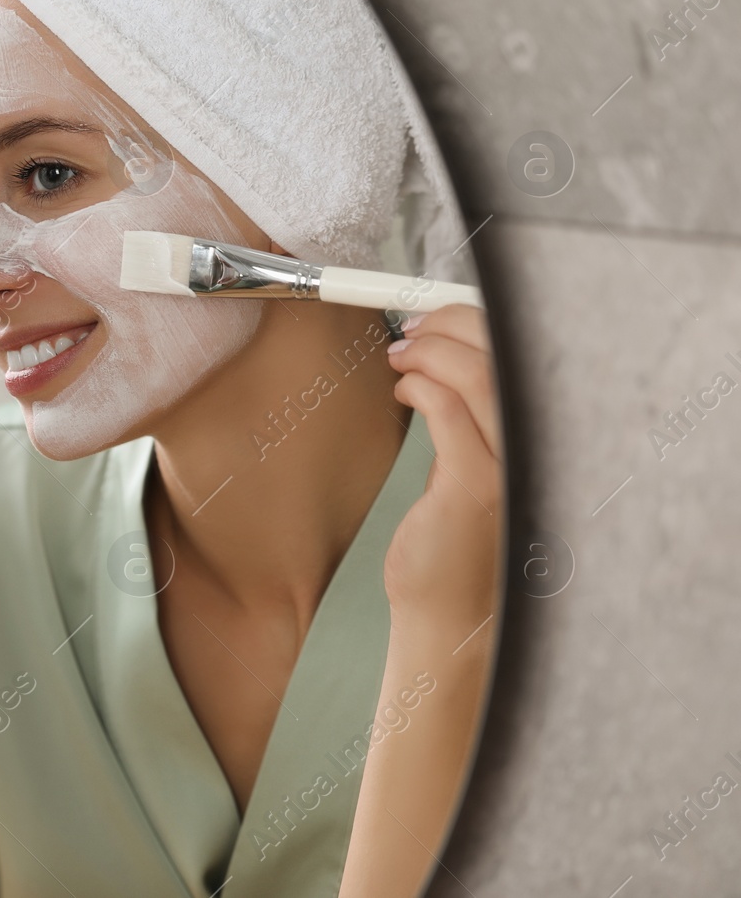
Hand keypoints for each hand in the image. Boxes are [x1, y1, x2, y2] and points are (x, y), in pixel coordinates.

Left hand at [340, 305, 502, 897]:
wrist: (451, 621)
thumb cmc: (454, 553)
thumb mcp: (472, 480)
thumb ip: (470, 430)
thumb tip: (441, 373)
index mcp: (540, 449)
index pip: (527, 364)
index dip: (483, 327)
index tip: (441, 318)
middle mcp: (538, 455)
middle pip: (508, 359)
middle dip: (455, 327)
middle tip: (413, 328)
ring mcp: (513, 470)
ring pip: (480, 377)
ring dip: (434, 352)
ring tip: (400, 354)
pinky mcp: (476, 487)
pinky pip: (450, 412)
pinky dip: (423, 387)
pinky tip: (401, 388)